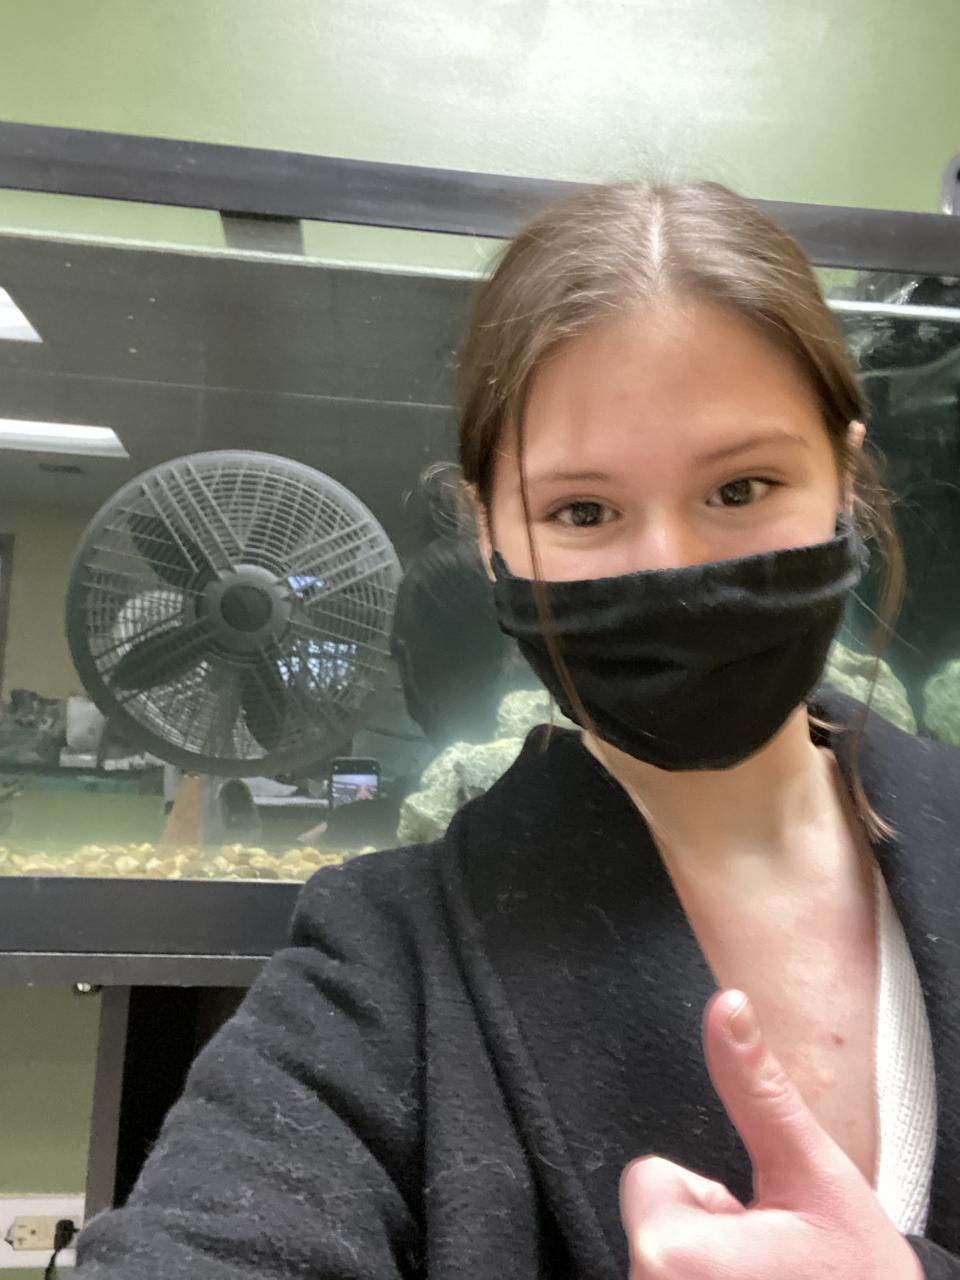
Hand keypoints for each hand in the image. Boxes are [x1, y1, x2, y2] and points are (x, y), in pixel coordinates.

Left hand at [619, 989, 922, 1278]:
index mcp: (671, 1252)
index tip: (755, 1225)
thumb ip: (759, 1089)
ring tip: (770, 1277)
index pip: (650, 1177)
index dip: (706, 1193)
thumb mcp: (811, 1170)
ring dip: (712, 1263)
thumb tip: (728, 1007)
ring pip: (671, 1255)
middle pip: (658, 1218)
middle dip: (709, 1229)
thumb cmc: (857, 1271)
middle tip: (768, 1256)